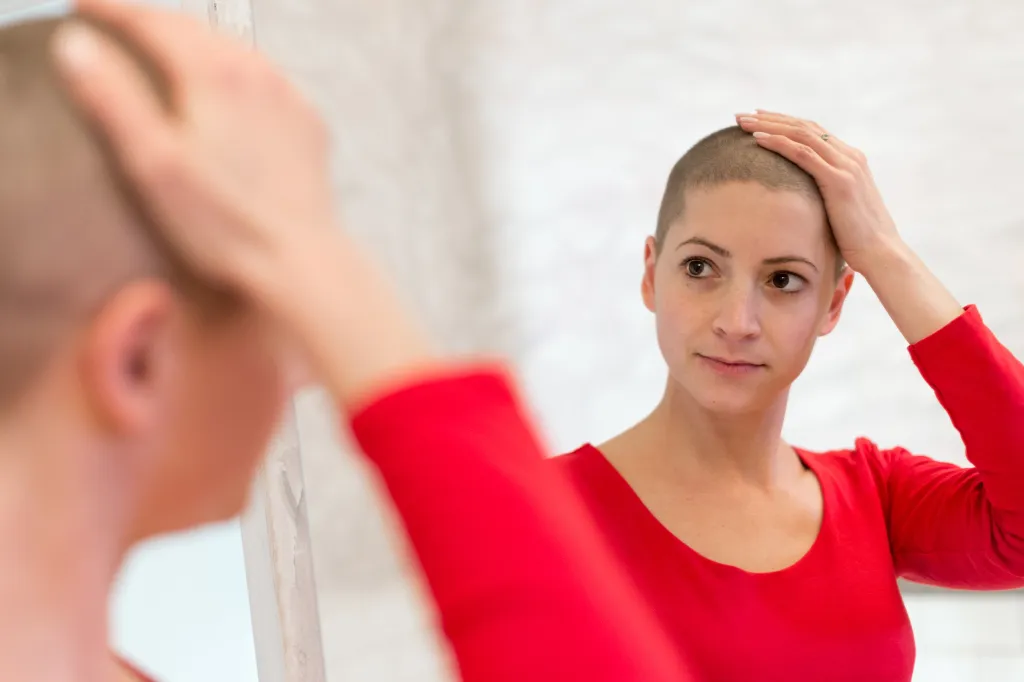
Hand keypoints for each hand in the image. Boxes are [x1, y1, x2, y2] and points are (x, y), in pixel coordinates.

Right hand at [53, 0, 337, 309]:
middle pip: (195, 29)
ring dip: (196, 45)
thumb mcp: (152, 164)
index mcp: (216, 75)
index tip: (84, 5)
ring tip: (166, 52)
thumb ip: (113, 99)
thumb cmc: (226, 225)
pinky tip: (227, 96)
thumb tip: (79, 47)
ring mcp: (289, 99)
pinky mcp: (308, 126)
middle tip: (119, 25)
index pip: (154, 21)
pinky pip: (267, 82)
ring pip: (234, 51)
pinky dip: (237, 75)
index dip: (112, 9)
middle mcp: (259, 75)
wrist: (297, 263)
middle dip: (153, 23)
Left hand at [735, 110, 900, 272]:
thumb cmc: (855, 238)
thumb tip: (798, 198)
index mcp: (850, 160)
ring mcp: (846, 166)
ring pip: (801, 135)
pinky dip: (779, 143)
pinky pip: (804, 154)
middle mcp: (849, 157)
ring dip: (769, 126)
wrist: (880, 253)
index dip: (783, 123)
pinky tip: (758, 139)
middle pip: (804, 127)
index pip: (812, 131)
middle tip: (741, 115)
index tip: (757, 120)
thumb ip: (823, 193)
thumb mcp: (837, 208)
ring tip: (743, 122)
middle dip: (771, 119)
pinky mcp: (839, 181)